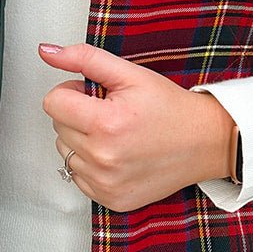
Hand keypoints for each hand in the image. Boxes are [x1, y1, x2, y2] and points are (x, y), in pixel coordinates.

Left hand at [38, 42, 236, 211]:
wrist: (205, 143)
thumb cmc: (170, 108)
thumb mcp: (130, 73)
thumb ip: (85, 58)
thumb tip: (47, 52)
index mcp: (106, 124)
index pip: (52, 102)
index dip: (72, 92)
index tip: (94, 94)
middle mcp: (102, 158)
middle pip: (57, 126)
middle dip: (78, 114)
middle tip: (111, 112)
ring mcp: (105, 183)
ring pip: (65, 152)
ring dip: (82, 140)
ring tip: (115, 134)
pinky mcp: (110, 199)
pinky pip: (78, 176)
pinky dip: (91, 164)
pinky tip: (117, 155)